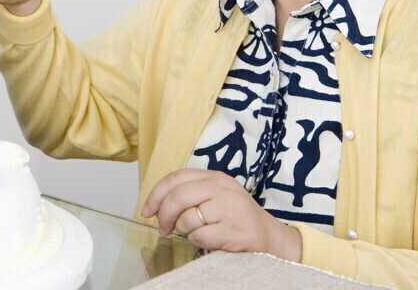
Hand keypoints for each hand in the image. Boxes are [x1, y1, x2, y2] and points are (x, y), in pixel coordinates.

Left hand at [140, 168, 301, 260]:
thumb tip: (156, 206)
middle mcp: (221, 188)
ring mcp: (229, 208)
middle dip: (164, 215)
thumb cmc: (236, 217)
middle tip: (163, 228)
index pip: (176, 178)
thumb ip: (190, 194)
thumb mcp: (215, 195)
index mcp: (214, 177)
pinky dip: (197, 241)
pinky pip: (200, 236)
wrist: (270, 236)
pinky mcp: (233, 229)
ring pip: (187, 218)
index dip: (156, 194)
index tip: (147, 210)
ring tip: (196, 232)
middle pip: (178, 197)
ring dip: (184, 230)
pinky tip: (208, 239)